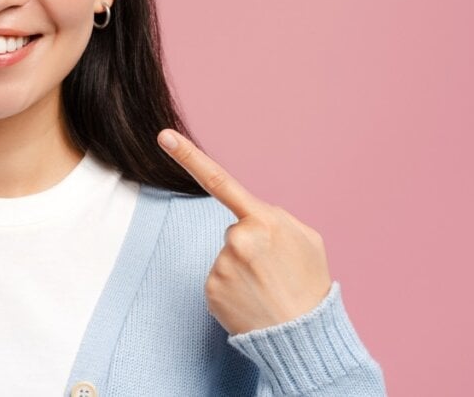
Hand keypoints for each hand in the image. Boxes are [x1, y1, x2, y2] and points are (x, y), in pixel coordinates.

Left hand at [158, 129, 331, 334]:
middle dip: (250, 246)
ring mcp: (221, 265)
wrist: (303, 337)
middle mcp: (237, 239)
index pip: (219, 180)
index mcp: (263, 219)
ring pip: (226, 257)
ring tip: (267, 288)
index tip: (164, 137)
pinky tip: (252, 300)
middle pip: (234, 232)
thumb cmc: (310, 285)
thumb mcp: (308, 239)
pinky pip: (218, 279)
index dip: (188, 156)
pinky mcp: (211, 289)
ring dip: (243, 269)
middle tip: (275, 272)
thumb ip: (278, 218)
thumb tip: (254, 216)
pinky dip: (233, 288)